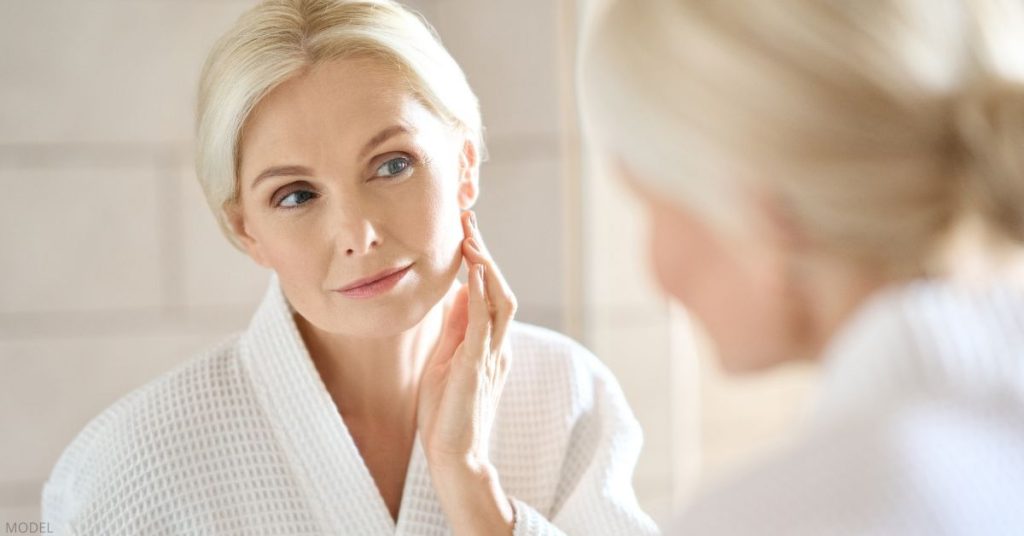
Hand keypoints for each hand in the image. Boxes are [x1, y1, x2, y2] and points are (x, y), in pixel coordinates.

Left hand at [417, 210, 517, 533]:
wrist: (453, 455)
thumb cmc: (447, 414)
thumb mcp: (448, 360)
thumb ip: (457, 328)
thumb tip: (460, 292)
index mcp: (491, 346)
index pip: (492, 294)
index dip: (483, 261)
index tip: (467, 233)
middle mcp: (498, 347)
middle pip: (501, 289)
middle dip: (486, 253)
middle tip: (469, 221)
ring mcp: (491, 356)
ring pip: (500, 300)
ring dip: (487, 266)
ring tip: (471, 238)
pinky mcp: (476, 366)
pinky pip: (483, 323)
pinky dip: (481, 293)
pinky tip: (474, 270)